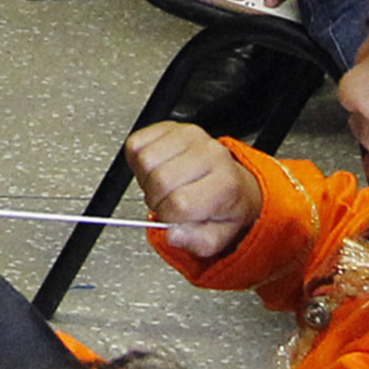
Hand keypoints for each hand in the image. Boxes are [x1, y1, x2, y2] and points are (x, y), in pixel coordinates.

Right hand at [127, 121, 263, 259]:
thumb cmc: (223, 209)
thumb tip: (172, 235)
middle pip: (159, 179)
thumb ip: (197, 242)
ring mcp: (191, 137)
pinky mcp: (171, 126)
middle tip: (166, 202)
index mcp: (226, 185)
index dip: (168, 216)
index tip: (174, 218)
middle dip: (155, 198)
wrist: (232, 184)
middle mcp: (211, 155)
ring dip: (145, 178)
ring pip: (144, 159)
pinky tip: (155, 169)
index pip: (179, 203)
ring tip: (162, 185)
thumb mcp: (219, 237)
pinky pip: (136, 143)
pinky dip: (137, 160)